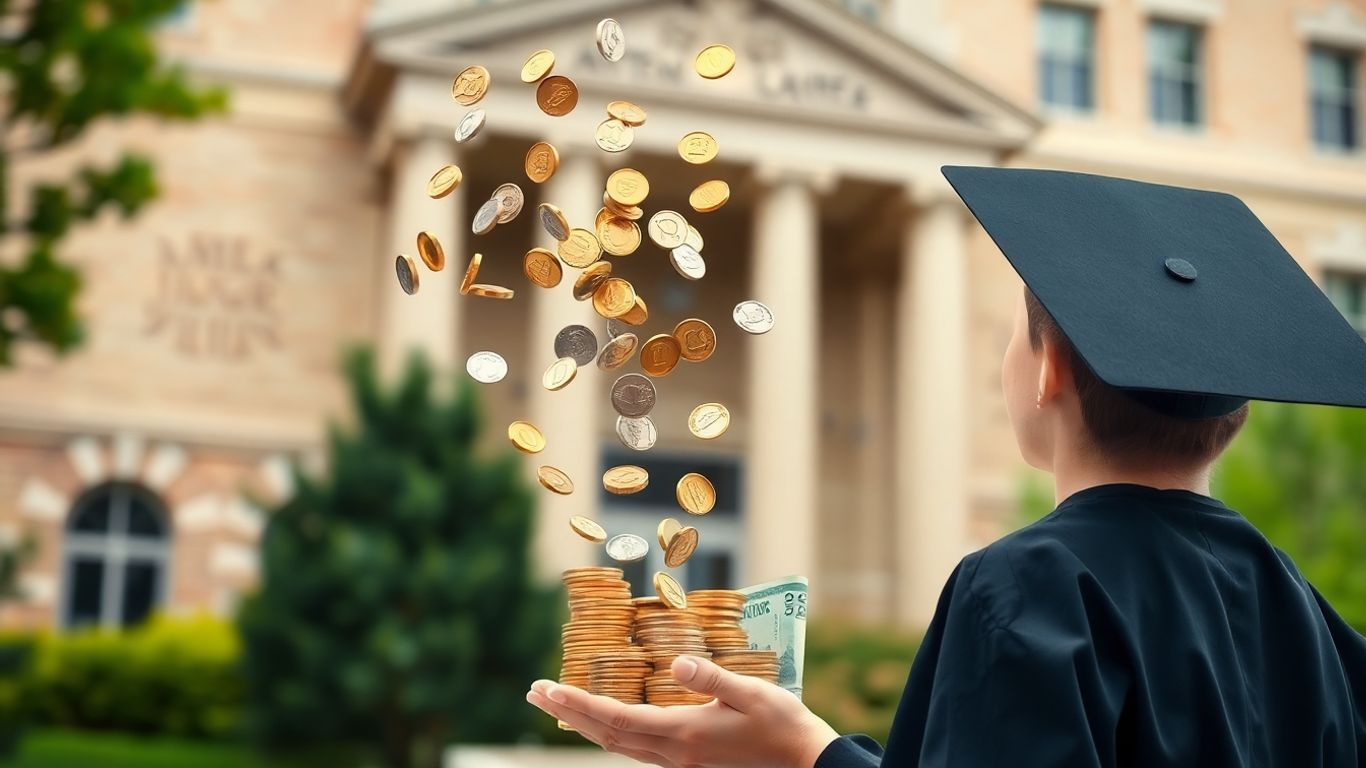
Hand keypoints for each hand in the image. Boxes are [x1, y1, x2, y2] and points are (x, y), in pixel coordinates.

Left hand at [527, 655, 838, 767]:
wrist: (808, 767)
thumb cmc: (785, 727)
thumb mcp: (754, 694)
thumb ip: (711, 677)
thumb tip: (677, 661)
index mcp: (683, 734)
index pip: (616, 718)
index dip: (577, 704)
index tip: (546, 688)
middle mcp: (674, 754)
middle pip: (607, 735)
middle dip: (568, 713)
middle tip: (535, 691)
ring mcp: (681, 763)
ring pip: (619, 745)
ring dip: (585, 724)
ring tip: (559, 703)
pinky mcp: (690, 763)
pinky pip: (637, 749)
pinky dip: (612, 732)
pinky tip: (606, 719)